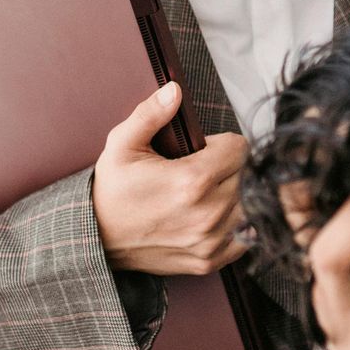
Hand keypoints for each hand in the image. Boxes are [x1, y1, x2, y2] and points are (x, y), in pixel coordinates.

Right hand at [93, 82, 248, 275]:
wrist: (97, 240)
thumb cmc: (111, 191)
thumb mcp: (121, 145)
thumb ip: (150, 114)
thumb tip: (174, 90)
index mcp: (191, 180)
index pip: (240, 148)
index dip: (225, 143)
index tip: (207, 149)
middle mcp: (207, 213)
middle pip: (249, 176)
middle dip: (232, 168)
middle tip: (207, 169)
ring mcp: (211, 240)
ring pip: (252, 205)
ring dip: (237, 195)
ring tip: (211, 191)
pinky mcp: (211, 260)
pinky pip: (246, 236)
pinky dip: (237, 224)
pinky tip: (214, 216)